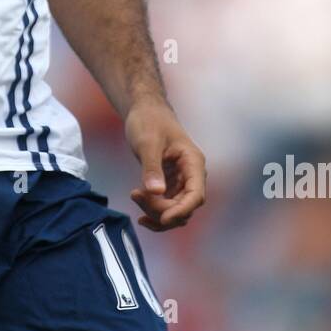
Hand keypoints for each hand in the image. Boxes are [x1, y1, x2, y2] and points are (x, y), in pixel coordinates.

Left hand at [125, 97, 206, 231]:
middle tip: (136, 196)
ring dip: (155, 210)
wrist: (145, 111)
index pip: (196, 195)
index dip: (181, 210)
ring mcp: (182, 180)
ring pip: (175, 209)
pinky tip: (138, 200)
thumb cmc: (149, 121)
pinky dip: (152, 207)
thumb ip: (152, 167)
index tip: (163, 219)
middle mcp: (192, 174)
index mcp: (193, 163)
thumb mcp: (147, 143)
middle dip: (161, 209)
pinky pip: (166, 204)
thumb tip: (156, 192)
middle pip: (184, 207)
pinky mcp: (171, 183)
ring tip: (134, 195)